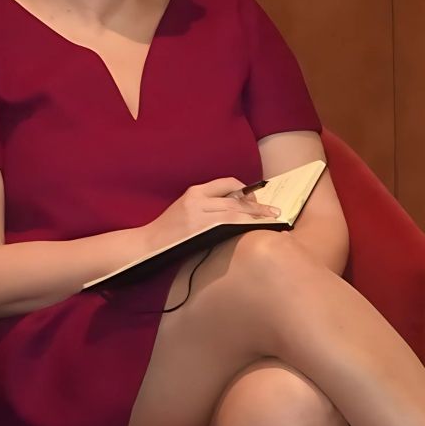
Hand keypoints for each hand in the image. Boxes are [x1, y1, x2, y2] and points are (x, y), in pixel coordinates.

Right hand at [145, 177, 279, 247]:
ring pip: (235, 212)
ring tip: (273, 219)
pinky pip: (229, 225)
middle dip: (257, 205)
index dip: (245, 189)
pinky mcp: (200, 229)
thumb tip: (235, 208)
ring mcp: (199, 215)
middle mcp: (197, 199)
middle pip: (235, 199)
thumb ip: (207, 205)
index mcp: (194, 192)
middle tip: (275, 211)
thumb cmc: (169, 229)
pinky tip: (256, 229)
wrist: (149, 242)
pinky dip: (245, 226)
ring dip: (257, 216)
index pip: (226, 183)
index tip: (256, 199)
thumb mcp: (186, 209)